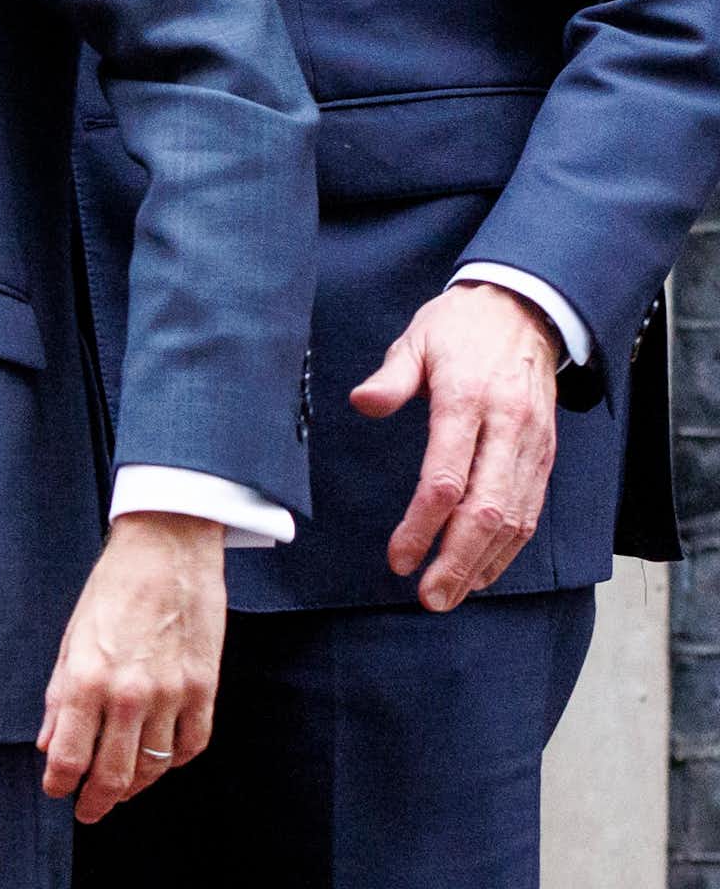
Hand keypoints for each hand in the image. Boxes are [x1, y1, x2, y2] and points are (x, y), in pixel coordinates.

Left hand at [38, 512, 223, 823]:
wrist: (167, 547)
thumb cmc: (114, 586)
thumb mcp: (73, 635)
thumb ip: (60, 694)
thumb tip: (49, 743)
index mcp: (89, 676)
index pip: (71, 754)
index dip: (60, 782)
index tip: (56, 790)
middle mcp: (131, 693)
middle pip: (114, 775)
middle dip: (97, 801)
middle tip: (87, 809)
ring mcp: (172, 694)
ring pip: (154, 767)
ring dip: (133, 786)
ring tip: (119, 789)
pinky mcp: (204, 690)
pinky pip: (190, 747)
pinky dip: (173, 761)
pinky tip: (159, 760)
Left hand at [351, 279, 558, 610]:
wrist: (524, 310)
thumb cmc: (459, 327)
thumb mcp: (416, 339)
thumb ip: (391, 377)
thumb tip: (362, 403)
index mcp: (467, 400)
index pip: (445, 478)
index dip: (421, 525)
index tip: (397, 557)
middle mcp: (506, 428)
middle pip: (485, 511)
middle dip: (457, 561)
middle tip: (429, 597)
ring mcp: (532, 446)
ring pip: (514, 520)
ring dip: (484, 564)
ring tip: (452, 594)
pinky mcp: (546, 456)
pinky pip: (531, 511)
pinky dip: (510, 547)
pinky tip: (484, 568)